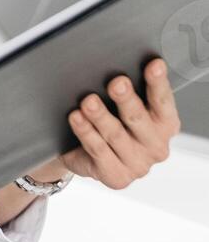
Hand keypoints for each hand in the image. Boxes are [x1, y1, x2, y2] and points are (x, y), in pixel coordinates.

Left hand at [48, 58, 181, 189]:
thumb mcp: (123, 109)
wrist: (87, 157)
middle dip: (127, 99)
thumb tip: (116, 66)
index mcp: (165, 125)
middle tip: (116, 83)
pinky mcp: (117, 177)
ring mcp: (138, 164)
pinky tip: (76, 118)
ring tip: (88, 101)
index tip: (154, 65)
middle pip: (138, 118)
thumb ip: (128, 92)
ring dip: (100, 116)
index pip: (163, 102)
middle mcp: (156, 146)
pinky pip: (98, 150)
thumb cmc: (111, 125)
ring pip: (115, 135)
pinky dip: (86, 132)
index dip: (158, 83)